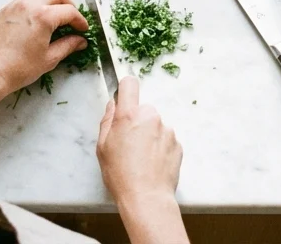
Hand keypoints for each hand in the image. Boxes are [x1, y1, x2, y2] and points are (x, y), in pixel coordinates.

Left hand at [0, 0, 88, 96]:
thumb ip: (68, 45)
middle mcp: (29, 4)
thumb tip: (80, 41)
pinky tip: (34, 17)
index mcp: (43, 16)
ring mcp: (14, 4)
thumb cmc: (20, 68)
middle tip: (72, 19)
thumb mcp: (49, 58)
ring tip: (54, 12)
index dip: (80, 20)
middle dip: (68, 4)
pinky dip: (33, 1)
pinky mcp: (3, 10)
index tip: (83, 29)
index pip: (69, 11)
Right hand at [97, 77, 181, 205]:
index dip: (125, 88)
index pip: (129, 84)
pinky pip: (166, 139)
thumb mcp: (102, 147)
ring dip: (150, 135)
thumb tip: (112, 105)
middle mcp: (151, 117)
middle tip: (129, 143)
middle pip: (143, 109)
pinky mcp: (177, 143)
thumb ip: (107, 121)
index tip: (123, 98)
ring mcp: (167, 130)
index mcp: (129, 115)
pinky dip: (160, 147)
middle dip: (137, 121)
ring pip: (155, 125)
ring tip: (141, 158)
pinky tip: (152, 163)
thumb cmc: (121, 175)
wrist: (147, 197)